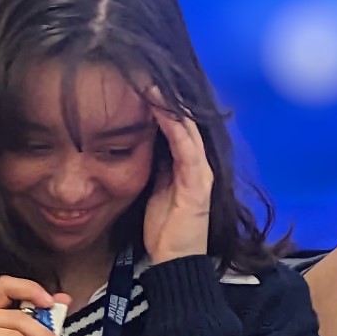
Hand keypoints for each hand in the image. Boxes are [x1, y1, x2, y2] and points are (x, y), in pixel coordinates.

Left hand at [142, 94, 211, 263]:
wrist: (174, 262)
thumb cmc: (164, 230)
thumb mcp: (154, 190)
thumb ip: (153, 166)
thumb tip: (135, 143)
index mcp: (187, 164)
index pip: (176, 125)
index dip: (161, 104)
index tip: (140, 83)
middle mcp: (198, 163)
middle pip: (184, 121)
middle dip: (165, 98)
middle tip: (145, 73)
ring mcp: (201, 172)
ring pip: (187, 129)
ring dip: (170, 106)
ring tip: (151, 84)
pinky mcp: (198, 183)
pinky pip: (187, 148)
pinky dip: (175, 127)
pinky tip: (162, 111)